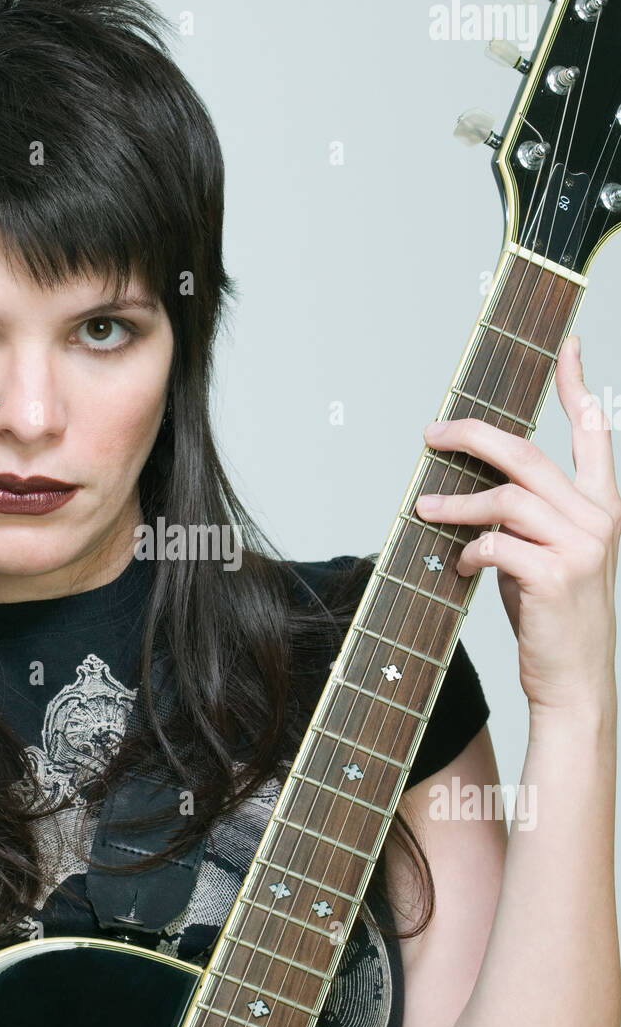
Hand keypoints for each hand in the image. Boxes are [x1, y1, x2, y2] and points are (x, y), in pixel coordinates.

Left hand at [414, 335, 620, 713]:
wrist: (574, 680)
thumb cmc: (553, 616)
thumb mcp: (546, 554)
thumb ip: (523, 516)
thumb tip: (468, 486)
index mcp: (603, 504)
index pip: (595, 430)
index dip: (577, 384)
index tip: (567, 346)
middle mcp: (599, 517)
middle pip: (527, 454)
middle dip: (473, 437)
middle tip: (432, 434)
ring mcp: (581, 546)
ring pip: (504, 499)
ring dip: (455, 503)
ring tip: (424, 508)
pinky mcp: (556, 575)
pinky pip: (495, 543)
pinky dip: (468, 550)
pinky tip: (462, 565)